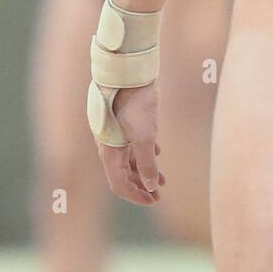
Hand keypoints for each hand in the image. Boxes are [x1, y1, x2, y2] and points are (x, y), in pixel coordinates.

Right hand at [95, 79, 165, 205]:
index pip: (119, 185)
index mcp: (109, 152)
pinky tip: (157, 154)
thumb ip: (147, 163)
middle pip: (123, 175)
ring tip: (163, 180)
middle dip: (141, 186)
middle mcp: (109, 145)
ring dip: (145, 171)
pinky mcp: (124, 121)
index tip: (154, 200)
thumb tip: (152, 186)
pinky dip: (145, 154)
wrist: (129, 71)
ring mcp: (116, 133)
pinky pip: (132, 145)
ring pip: (129, 160)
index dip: (136, 196)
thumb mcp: (145, 136)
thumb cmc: (135, 103)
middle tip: (159, 195)